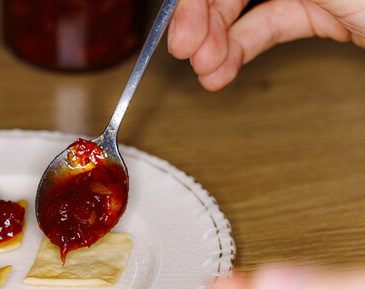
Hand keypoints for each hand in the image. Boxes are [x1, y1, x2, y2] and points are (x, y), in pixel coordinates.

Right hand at [167, 0, 364, 90]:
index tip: (179, 29)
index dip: (194, 1)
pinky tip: (223, 69)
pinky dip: (243, 50)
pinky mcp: (321, 13)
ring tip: (204, 69)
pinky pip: (270, 27)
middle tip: (185, 51)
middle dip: (203, 23)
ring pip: (246, 11)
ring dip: (218, 44)